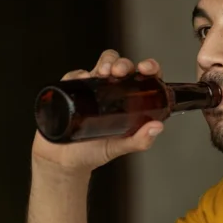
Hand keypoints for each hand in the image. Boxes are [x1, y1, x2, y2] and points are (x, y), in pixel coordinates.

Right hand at [32, 49, 164, 172]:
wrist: (65, 160)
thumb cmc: (94, 152)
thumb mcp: (120, 147)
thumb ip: (140, 140)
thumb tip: (157, 127)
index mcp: (128, 101)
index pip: (143, 77)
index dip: (149, 67)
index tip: (146, 68)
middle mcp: (112, 91)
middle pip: (121, 65)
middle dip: (123, 63)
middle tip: (121, 72)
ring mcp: (93, 88)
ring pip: (102, 64)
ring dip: (106, 62)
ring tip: (105, 72)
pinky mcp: (72, 90)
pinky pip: (75, 75)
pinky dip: (80, 74)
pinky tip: (84, 79)